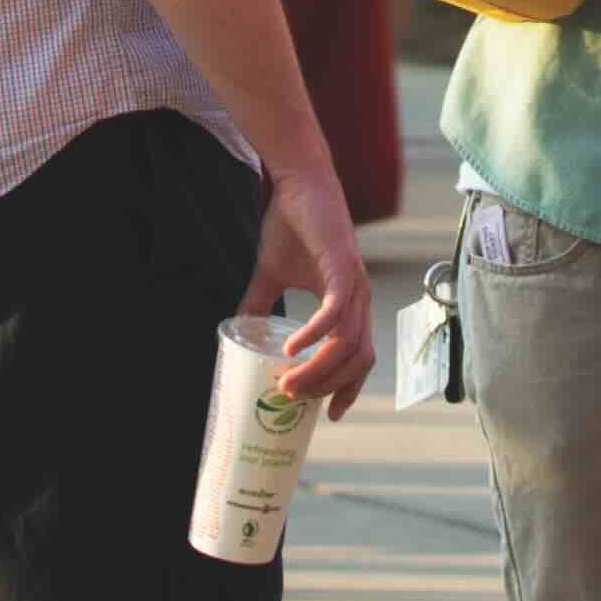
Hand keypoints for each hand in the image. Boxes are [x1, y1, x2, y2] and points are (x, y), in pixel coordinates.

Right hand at [258, 175, 374, 405]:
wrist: (297, 185)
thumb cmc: (291, 225)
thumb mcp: (271, 274)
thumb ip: (259, 301)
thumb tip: (239, 327)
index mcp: (348, 303)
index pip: (361, 357)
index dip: (348, 388)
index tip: (328, 415)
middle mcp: (358, 299)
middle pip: (357, 360)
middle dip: (327, 387)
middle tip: (292, 400)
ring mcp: (354, 284)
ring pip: (347, 343)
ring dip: (319, 369)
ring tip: (287, 383)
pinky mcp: (342, 267)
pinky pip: (334, 312)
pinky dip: (316, 336)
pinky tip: (293, 350)